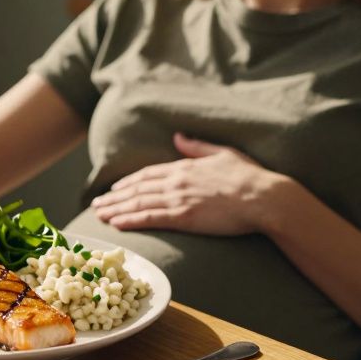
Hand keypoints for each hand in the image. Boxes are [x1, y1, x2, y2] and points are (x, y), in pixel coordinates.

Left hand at [91, 133, 289, 235]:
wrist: (264, 197)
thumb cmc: (250, 176)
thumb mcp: (222, 153)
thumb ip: (197, 146)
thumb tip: (178, 136)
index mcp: (185, 166)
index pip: (148, 174)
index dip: (128, 182)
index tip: (114, 188)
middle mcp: (177, 181)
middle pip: (137, 189)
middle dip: (114, 197)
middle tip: (96, 204)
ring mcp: (178, 198)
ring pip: (138, 203)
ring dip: (116, 209)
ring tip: (99, 214)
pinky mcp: (184, 216)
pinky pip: (150, 218)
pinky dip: (130, 219)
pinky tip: (116, 223)